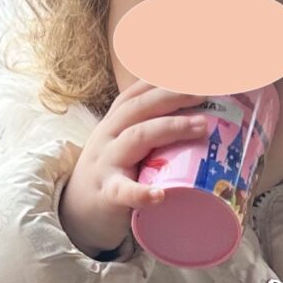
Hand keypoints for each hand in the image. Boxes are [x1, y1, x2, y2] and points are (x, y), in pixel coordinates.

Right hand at [55, 79, 213, 256]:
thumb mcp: (123, 145)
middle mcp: (108, 136)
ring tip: (201, 127)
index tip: (193, 70)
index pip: (136, 93)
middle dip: (173, 95)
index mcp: (114, 123)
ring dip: (171, 128)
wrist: (76, 213)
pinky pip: (123, 191)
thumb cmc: (112, 175)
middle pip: (140, 108)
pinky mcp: (107, 194)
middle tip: (206, 92)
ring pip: (137, 137)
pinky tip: (159, 195)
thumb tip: (198, 114)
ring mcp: (106, 164)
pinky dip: (141, 193)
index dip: (163, 79)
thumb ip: (149, 130)